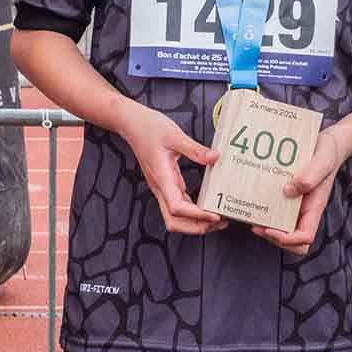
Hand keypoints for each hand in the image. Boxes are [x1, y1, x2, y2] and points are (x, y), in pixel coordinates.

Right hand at [115, 104, 222, 236]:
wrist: (132, 124)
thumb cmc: (149, 128)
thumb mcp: (175, 135)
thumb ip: (195, 149)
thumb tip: (215, 158)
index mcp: (162, 178)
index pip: (177, 207)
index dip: (196, 215)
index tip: (215, 215)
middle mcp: (160, 188)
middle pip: (174, 221)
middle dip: (196, 227)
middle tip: (219, 222)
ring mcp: (161, 188)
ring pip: (174, 218)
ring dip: (194, 223)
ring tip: (216, 219)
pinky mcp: (165, 185)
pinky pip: (178, 206)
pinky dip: (193, 213)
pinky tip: (207, 207)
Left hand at [250, 132, 343, 254]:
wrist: (328, 144)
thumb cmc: (328, 152)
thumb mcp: (322, 161)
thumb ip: (310, 176)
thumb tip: (288, 191)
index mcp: (314, 208)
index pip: (304, 237)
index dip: (287, 239)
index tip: (269, 229)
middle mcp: (305, 211)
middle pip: (293, 242)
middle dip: (274, 239)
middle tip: (256, 226)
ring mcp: (296, 206)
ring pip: (283, 230)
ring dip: (267, 229)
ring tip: (251, 217)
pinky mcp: (288, 198)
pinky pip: (276, 213)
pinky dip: (265, 213)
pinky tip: (253, 203)